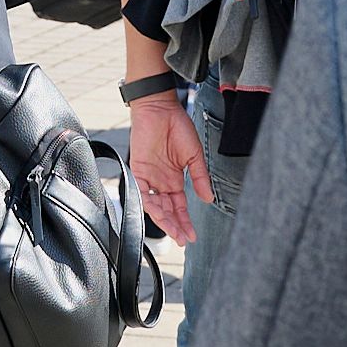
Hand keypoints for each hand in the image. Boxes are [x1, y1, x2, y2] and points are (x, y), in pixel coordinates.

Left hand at [129, 93, 213, 241]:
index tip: (192, 235)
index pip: (179, 207)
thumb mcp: (194, 155)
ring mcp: (149, 177)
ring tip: (174, 231)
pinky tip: (159, 214)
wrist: (160, 108)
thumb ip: (200, 178)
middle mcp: (161, 182)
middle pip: (167, 210)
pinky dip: (149, 203)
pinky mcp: (138, 170)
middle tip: (183, 239)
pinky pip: (142, 191)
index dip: (185, 221)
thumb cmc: (177, 126)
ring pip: (155, 205)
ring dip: (164, 219)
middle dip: (175, 226)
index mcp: (174, 179)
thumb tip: (208, 199)